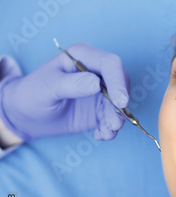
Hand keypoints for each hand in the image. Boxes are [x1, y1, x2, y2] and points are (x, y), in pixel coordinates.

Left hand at [0, 42, 128, 140]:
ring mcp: (101, 90)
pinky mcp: (102, 108)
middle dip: (120, 105)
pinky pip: (114, 118)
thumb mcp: (47, 88)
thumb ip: (71, 84)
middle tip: (114, 124)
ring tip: (105, 133)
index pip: (110, 63)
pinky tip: (100, 135)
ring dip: (116, 120)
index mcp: (83, 56)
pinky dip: (111, 128)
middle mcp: (96, 71)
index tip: (120, 102)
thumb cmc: (32, 94)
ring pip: (120, 103)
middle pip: (121, 83)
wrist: (28, 114)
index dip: (118, 81)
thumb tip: (97, 83)